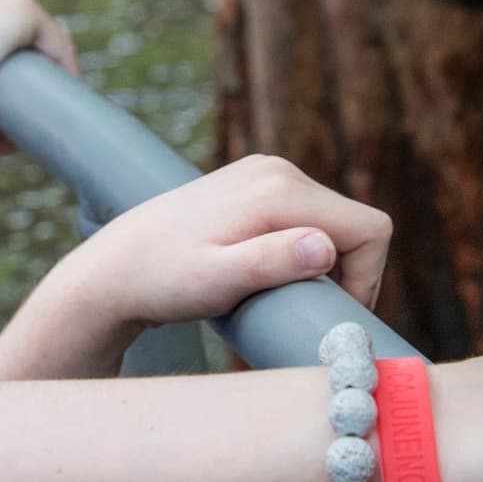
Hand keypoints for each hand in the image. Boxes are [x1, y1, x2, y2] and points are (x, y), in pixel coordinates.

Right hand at [0, 0, 77, 156]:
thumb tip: (12, 140)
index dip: (14, 66)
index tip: (19, 100)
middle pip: (22, 34)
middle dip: (35, 68)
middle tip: (40, 106)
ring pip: (41, 36)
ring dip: (51, 69)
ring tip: (56, 104)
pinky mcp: (19, 8)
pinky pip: (56, 39)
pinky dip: (65, 65)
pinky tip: (66, 92)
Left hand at [0, 154, 388, 372]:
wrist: (113, 269)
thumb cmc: (162, 282)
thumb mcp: (216, 282)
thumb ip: (269, 262)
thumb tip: (323, 247)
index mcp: (278, 189)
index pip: (369, 229)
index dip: (366, 277)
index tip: (331, 311)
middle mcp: (277, 170)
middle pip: (353, 224)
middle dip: (344, 272)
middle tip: (302, 311)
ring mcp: (264, 173)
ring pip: (331, 223)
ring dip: (321, 263)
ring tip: (277, 295)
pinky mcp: (253, 185)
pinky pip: (304, 218)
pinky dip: (299, 250)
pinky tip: (265, 275)